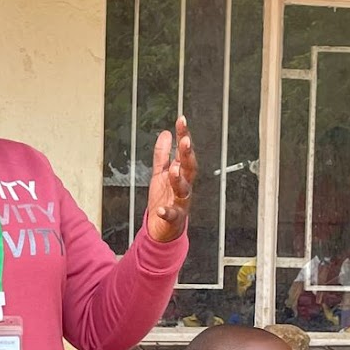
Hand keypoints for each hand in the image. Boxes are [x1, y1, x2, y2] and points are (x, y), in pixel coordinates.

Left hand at [145, 116, 196, 242]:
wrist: (162, 229)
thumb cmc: (163, 200)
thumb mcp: (160, 174)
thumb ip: (162, 155)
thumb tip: (165, 134)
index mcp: (181, 174)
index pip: (184, 152)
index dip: (183, 136)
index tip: (181, 120)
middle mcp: (184, 187)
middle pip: (189, 168)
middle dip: (187, 155)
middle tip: (185, 141)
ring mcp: (181, 202)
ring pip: (184, 189)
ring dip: (179, 179)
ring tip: (173, 170)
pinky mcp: (174, 218)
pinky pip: (173, 215)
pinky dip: (168, 212)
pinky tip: (161, 209)